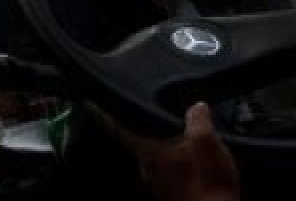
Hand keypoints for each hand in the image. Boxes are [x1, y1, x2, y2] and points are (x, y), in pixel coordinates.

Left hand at [102, 103, 239, 200]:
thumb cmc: (206, 183)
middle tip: (158, 116)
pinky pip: (170, 172)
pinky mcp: (171, 195)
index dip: (102, 115)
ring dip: (166, 148)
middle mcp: (146, 169)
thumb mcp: (206, 141)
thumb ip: (197, 120)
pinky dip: (178, 164)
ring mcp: (157, 185)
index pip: (117, 129)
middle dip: (147, 130)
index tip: (89, 104)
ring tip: (182, 138)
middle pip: (138, 142)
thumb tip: (197, 107)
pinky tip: (194, 162)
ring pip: (156, 158)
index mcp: (147, 152)